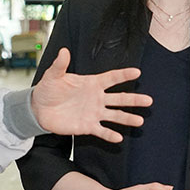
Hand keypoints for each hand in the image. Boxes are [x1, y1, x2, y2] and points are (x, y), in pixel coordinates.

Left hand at [30, 48, 151, 142]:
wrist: (40, 109)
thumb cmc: (48, 89)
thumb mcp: (53, 76)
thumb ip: (60, 65)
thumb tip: (63, 51)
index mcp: (92, 83)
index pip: (111, 78)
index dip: (123, 75)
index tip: (137, 72)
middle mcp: (97, 98)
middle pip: (120, 98)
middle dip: (134, 100)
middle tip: (149, 100)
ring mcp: (94, 113)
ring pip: (115, 115)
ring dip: (127, 118)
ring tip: (139, 121)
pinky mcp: (87, 126)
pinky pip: (101, 131)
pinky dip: (110, 135)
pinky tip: (119, 138)